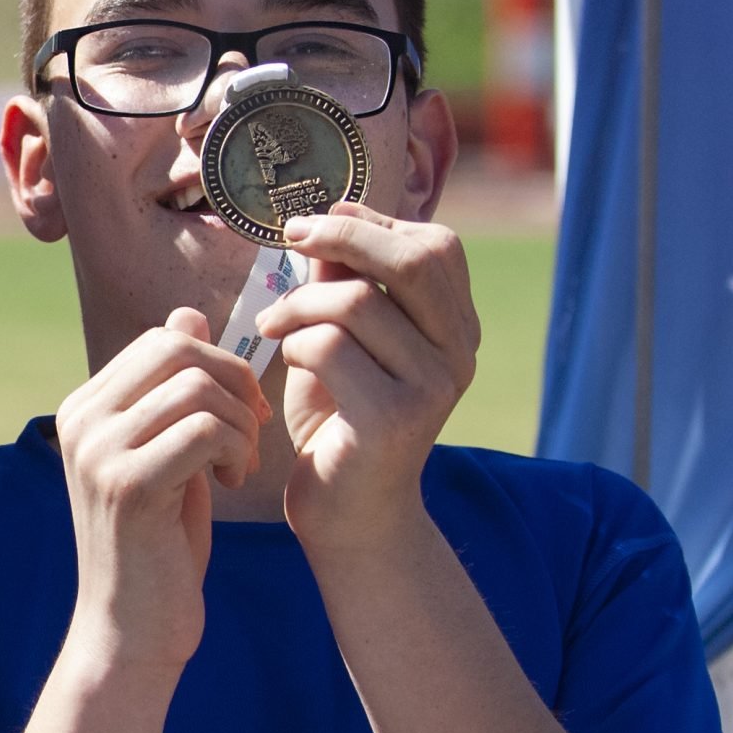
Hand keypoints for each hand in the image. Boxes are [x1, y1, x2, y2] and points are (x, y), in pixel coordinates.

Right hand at [55, 307, 269, 680]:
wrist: (133, 630)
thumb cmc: (160, 545)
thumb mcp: (171, 455)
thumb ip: (174, 390)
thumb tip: (189, 314)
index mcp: (85, 407)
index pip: (164, 339)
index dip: (220, 363)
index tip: (244, 412)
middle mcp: (81, 420)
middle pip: (179, 349)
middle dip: (235, 383)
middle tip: (252, 434)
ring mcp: (98, 451)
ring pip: (196, 387)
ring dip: (240, 423)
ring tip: (240, 466)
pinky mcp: (127, 485)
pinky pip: (203, 430)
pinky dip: (234, 450)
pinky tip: (232, 483)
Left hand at [256, 202, 478, 546]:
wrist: (348, 514)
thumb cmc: (339, 419)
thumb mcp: (341, 340)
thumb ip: (341, 284)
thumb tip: (326, 219)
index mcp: (456, 328)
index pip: (436, 246)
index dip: (374, 222)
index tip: (317, 223)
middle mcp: (459, 353)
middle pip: (412, 259)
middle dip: (343, 236)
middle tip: (292, 236)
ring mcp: (433, 387)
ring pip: (355, 303)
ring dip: (298, 304)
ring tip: (273, 325)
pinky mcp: (395, 419)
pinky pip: (329, 348)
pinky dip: (293, 342)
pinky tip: (283, 358)